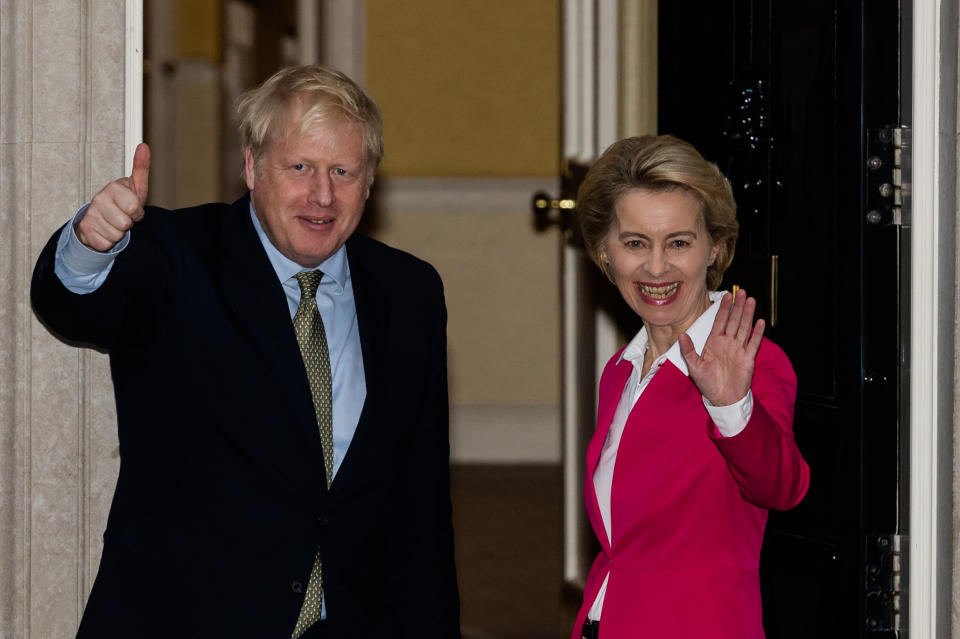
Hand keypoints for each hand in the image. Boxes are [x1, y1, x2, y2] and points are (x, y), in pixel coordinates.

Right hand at [75, 143, 149, 251]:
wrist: (100, 217)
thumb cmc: (122, 201)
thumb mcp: (136, 186)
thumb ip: (141, 167)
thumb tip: (144, 146)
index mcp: (112, 188)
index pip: (133, 208)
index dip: (137, 212)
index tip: (132, 207)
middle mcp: (98, 200)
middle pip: (125, 224)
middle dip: (129, 223)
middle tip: (123, 216)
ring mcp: (90, 215)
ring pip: (117, 235)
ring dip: (119, 233)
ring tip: (114, 223)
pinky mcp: (85, 230)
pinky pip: (107, 244)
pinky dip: (109, 241)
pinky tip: (105, 231)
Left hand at [678, 289, 764, 405]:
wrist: (722, 398)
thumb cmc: (707, 383)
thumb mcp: (694, 366)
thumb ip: (688, 350)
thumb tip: (681, 335)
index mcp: (714, 342)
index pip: (720, 321)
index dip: (723, 308)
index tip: (726, 296)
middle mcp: (727, 343)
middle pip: (734, 320)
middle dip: (738, 306)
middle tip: (742, 291)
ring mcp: (738, 349)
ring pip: (744, 327)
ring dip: (748, 314)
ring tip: (751, 300)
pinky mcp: (748, 358)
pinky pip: (753, 343)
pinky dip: (757, 333)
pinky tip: (760, 322)